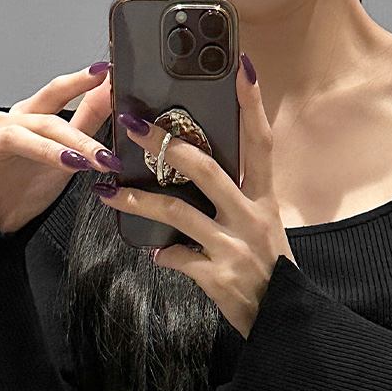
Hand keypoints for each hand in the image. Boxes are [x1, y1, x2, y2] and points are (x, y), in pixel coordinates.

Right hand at [0, 65, 117, 234]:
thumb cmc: (27, 182)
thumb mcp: (65, 152)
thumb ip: (87, 120)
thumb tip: (110, 89)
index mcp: (31, 117)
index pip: (58, 93)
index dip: (80, 82)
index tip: (106, 72)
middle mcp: (9, 123)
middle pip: (46, 121)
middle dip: (79, 138)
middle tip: (107, 156)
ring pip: (19, 137)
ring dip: (48, 149)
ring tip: (75, 163)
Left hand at [99, 57, 295, 339]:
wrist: (284, 325)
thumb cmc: (271, 274)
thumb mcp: (265, 230)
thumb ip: (236, 203)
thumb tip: (198, 177)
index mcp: (264, 201)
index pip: (261, 143)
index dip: (251, 104)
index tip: (241, 65)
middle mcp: (251, 219)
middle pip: (206, 168)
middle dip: (166, 143)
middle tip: (133, 123)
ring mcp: (234, 248)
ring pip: (176, 213)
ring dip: (136, 201)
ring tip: (107, 193)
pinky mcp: (217, 277)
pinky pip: (176, 258)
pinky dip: (162, 255)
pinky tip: (153, 253)